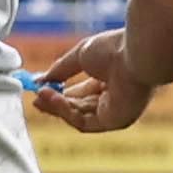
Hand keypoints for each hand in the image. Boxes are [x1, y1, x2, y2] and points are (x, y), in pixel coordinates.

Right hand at [27, 28, 155, 133]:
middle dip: (55, 103)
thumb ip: (60, 70)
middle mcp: (116, 99)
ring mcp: (118, 112)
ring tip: (40, 95)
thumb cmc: (115, 49)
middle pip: (79, 107)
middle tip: (35, 97)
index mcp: (112, 80)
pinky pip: (84, 123)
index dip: (60, 92)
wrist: (137, 54)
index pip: (82, 93)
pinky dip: (65, 112)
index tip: (40, 88)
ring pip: (79, 116)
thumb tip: (40, 80)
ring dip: (57, 107)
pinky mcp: (117, 122)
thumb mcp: (80, 56)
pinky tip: (51, 98)